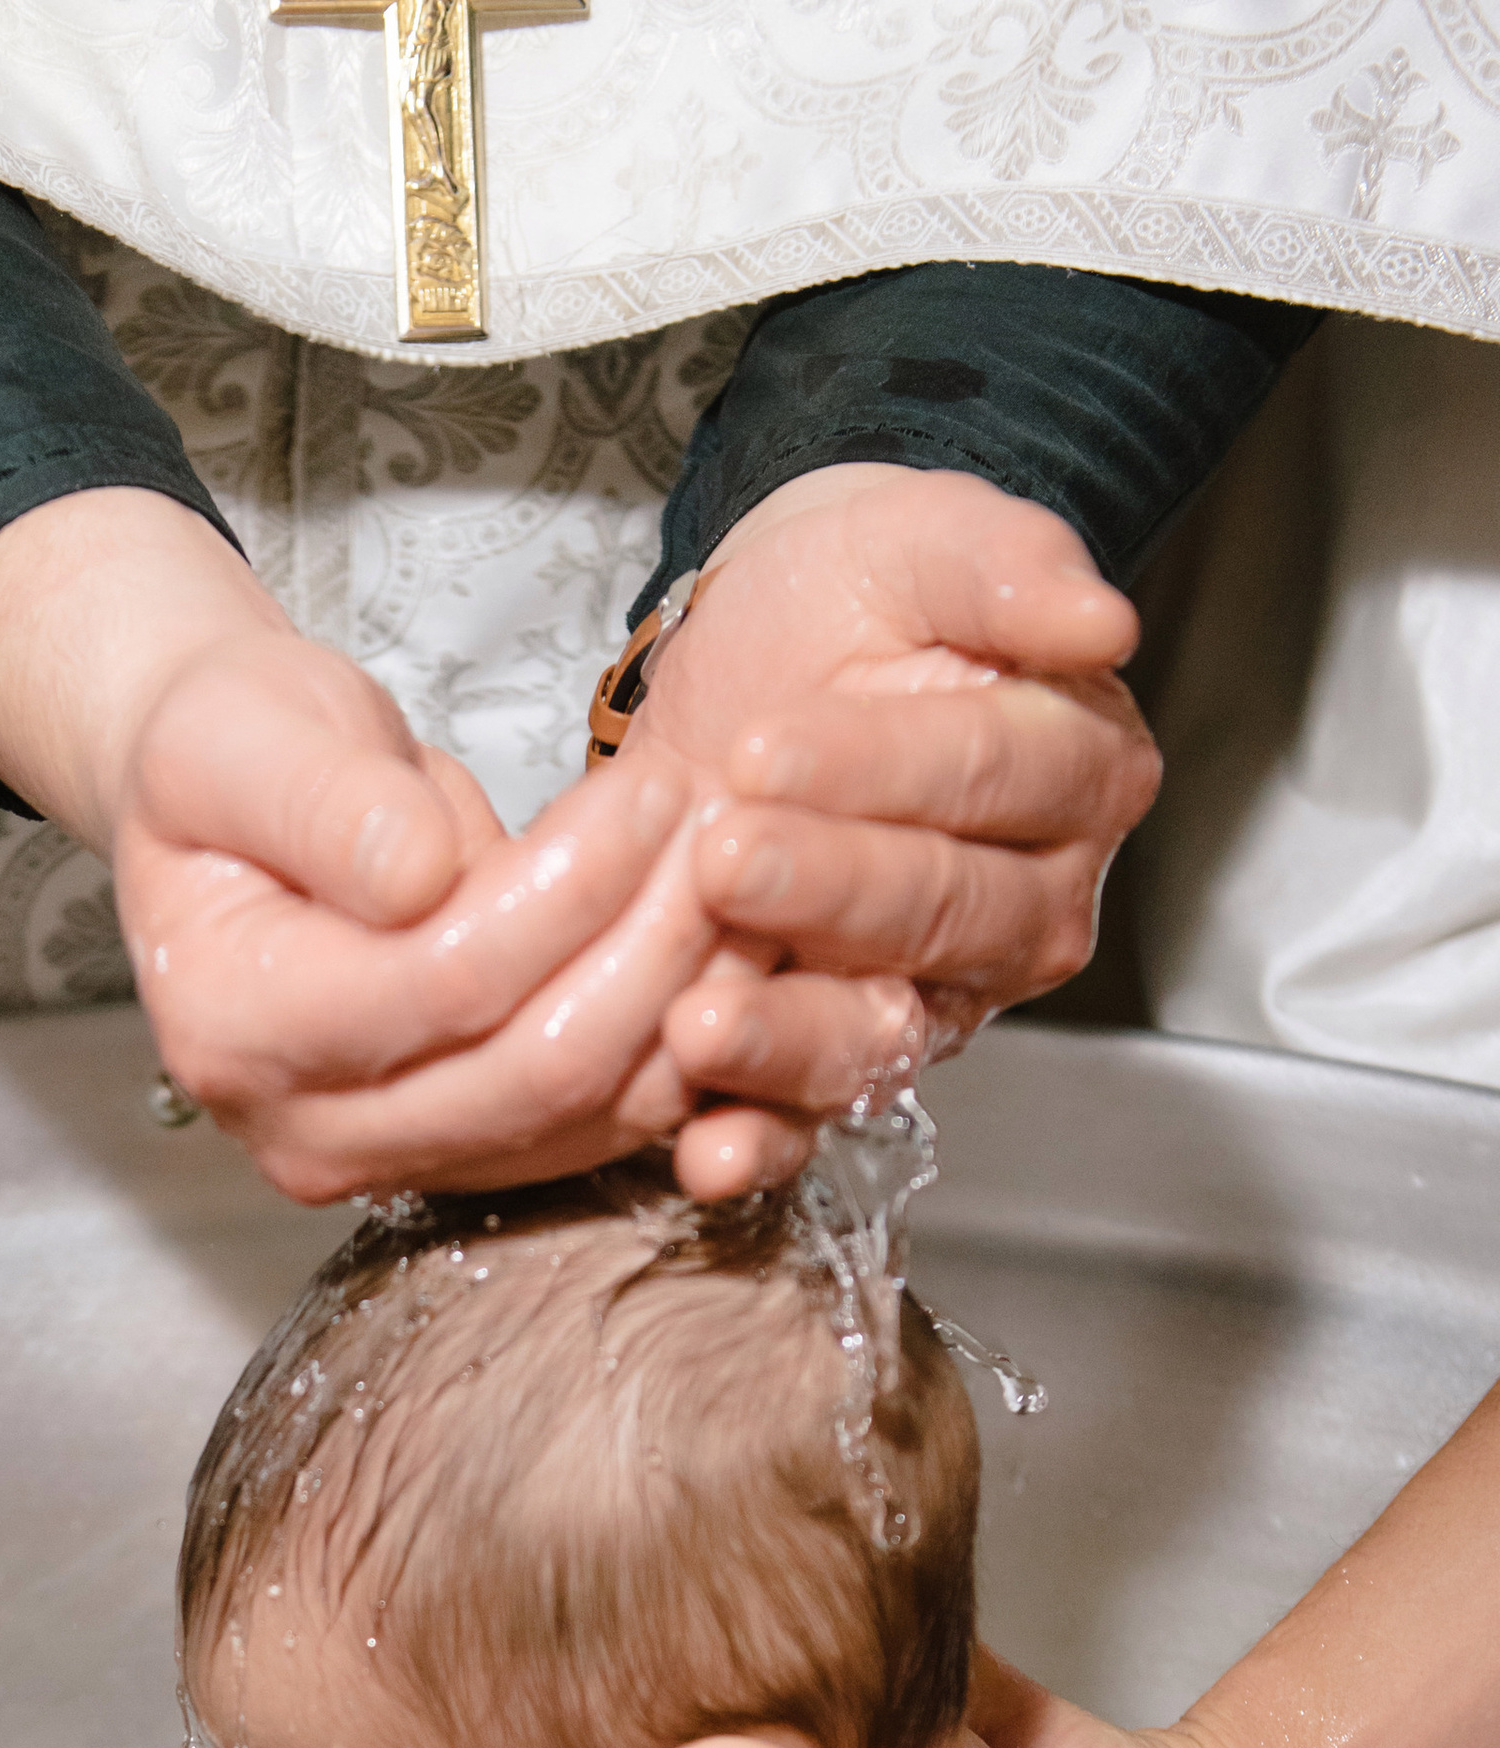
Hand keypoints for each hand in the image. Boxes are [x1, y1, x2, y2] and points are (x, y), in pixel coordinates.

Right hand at [0, 490, 921, 1203]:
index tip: (653, 785)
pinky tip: (724, 939)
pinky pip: (603, 1123)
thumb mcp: (237, 740)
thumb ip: (322, 806)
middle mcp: (307, 1134)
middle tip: (732, 829)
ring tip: (749, 871)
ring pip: (586, 1111)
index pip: (443, 983)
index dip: (568, 891)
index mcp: (236, 1031)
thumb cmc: (231, 763)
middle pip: (530, 1072)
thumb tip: (419, 872)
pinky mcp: (468, 1159)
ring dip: (687, 993)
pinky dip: (680, 1036)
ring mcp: (390, 1165)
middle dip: (652, 946)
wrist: (230, 822)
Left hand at [639, 468, 1162, 1126]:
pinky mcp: (851, 1059)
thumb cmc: (852, 599)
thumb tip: (1103, 624)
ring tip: (703, 1021)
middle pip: (942, 909)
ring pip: (887, 1029)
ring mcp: (944, 993)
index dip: (885, 768)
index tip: (766, 748)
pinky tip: (704, 1148)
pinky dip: (761, 1141)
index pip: (994, 774)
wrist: (759, 663)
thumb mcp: (919, 539)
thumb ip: (1009, 564)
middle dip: (828, 894)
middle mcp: (1030, 900)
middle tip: (722, 861)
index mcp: (1078, 768)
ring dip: (792, 1040)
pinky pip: (819, 1117)